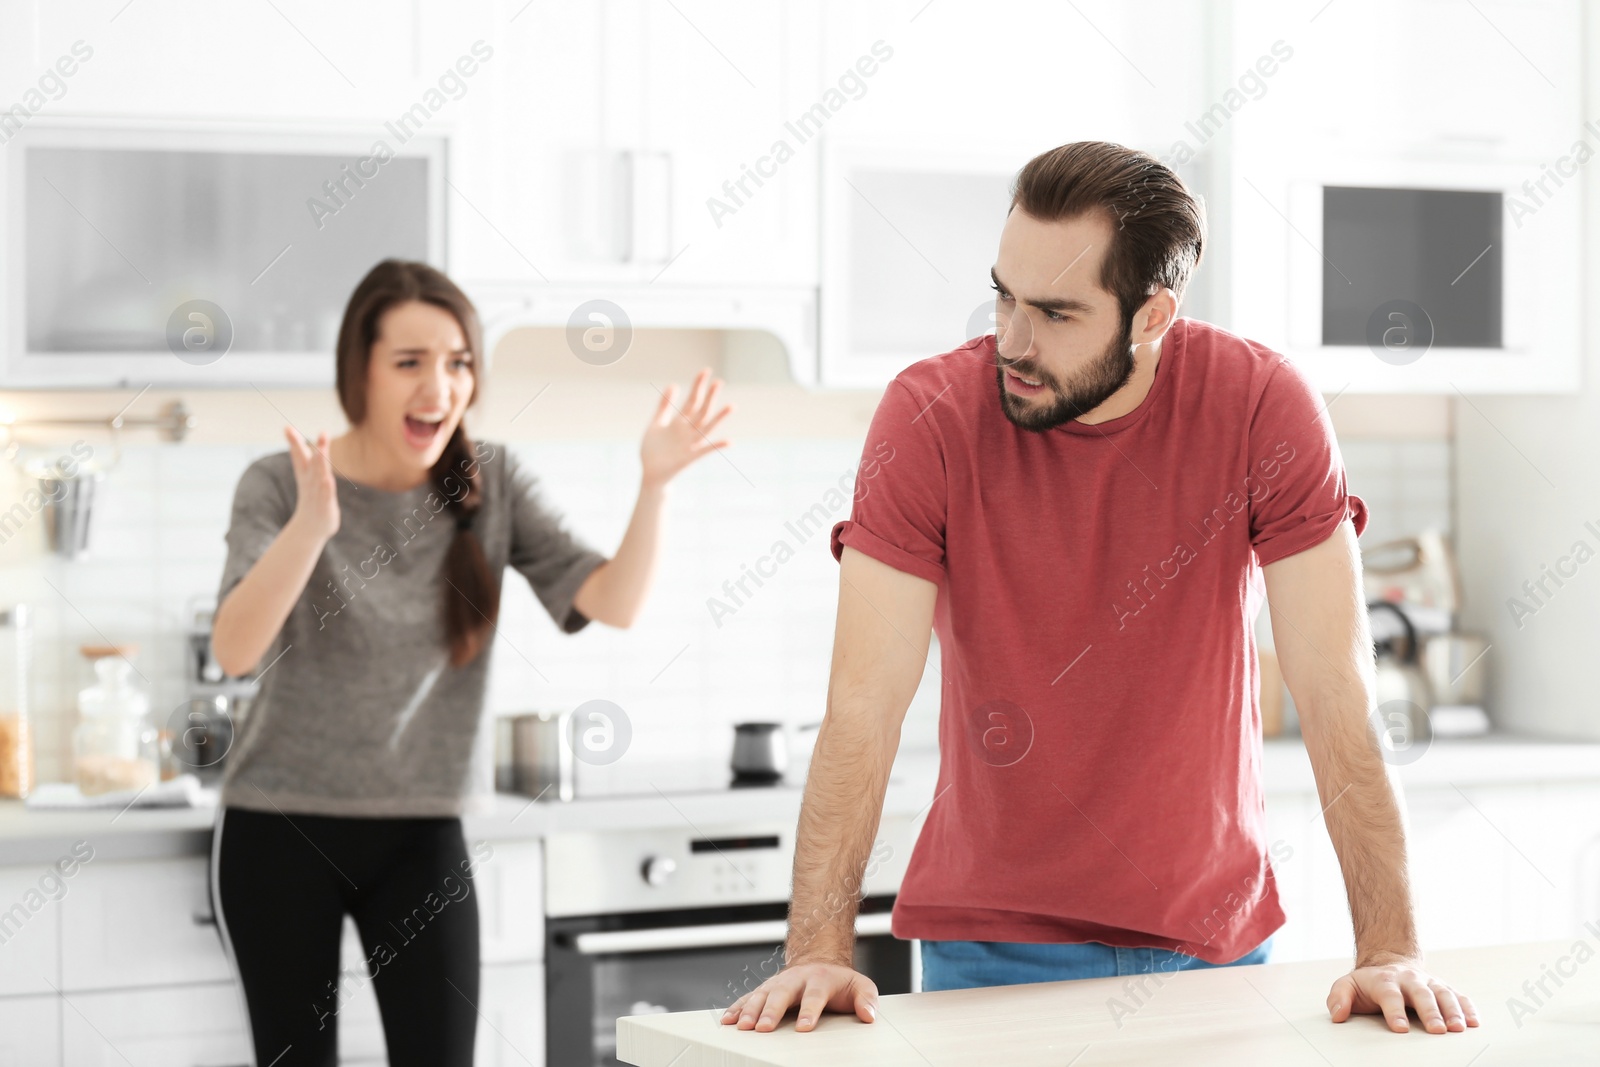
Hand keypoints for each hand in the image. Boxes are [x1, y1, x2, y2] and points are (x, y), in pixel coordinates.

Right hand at [284, 427, 339, 542]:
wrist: (311, 526)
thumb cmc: (310, 496)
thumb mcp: (305, 473)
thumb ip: (299, 453)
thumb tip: (287, 430)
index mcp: (306, 473)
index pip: (299, 455)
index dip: (294, 442)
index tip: (287, 428)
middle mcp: (311, 482)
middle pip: (314, 463)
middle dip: (319, 449)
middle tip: (323, 433)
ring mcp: (318, 494)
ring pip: (321, 477)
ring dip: (323, 465)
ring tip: (324, 453)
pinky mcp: (326, 506)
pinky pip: (326, 495)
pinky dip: (326, 488)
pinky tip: (328, 480)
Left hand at [641, 368, 731, 489]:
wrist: (649, 473)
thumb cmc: (652, 450)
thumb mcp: (656, 424)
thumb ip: (664, 406)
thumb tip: (673, 385)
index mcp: (679, 422)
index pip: (692, 400)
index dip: (698, 386)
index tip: (706, 371)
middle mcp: (687, 431)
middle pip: (701, 411)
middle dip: (709, 397)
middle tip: (719, 382)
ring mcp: (690, 444)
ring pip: (706, 428)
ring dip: (718, 418)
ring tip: (731, 406)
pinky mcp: (689, 458)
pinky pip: (705, 451)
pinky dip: (716, 446)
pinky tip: (729, 441)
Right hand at [721, 962, 877, 1032]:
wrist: (820, 962)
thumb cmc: (839, 981)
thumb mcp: (860, 986)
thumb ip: (867, 999)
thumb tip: (869, 1014)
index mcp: (819, 979)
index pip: (814, 996)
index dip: (809, 1011)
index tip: (804, 1028)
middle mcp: (795, 980)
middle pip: (781, 994)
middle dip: (771, 1011)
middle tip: (763, 1028)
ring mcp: (778, 984)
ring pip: (761, 995)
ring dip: (750, 1010)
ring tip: (742, 1026)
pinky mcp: (765, 990)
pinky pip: (748, 998)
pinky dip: (737, 1008)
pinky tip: (728, 1020)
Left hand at [1327, 956, 1478, 1033]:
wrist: (1389, 965)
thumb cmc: (1369, 983)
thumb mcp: (1348, 986)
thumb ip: (1339, 998)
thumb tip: (1337, 1015)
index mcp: (1385, 980)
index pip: (1390, 996)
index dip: (1394, 1011)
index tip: (1399, 1028)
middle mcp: (1410, 980)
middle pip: (1421, 995)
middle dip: (1430, 1012)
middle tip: (1437, 1030)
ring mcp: (1429, 983)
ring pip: (1444, 994)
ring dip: (1453, 1012)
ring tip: (1459, 1029)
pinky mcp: (1443, 988)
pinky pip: (1459, 997)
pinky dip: (1468, 1008)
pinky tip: (1474, 1022)